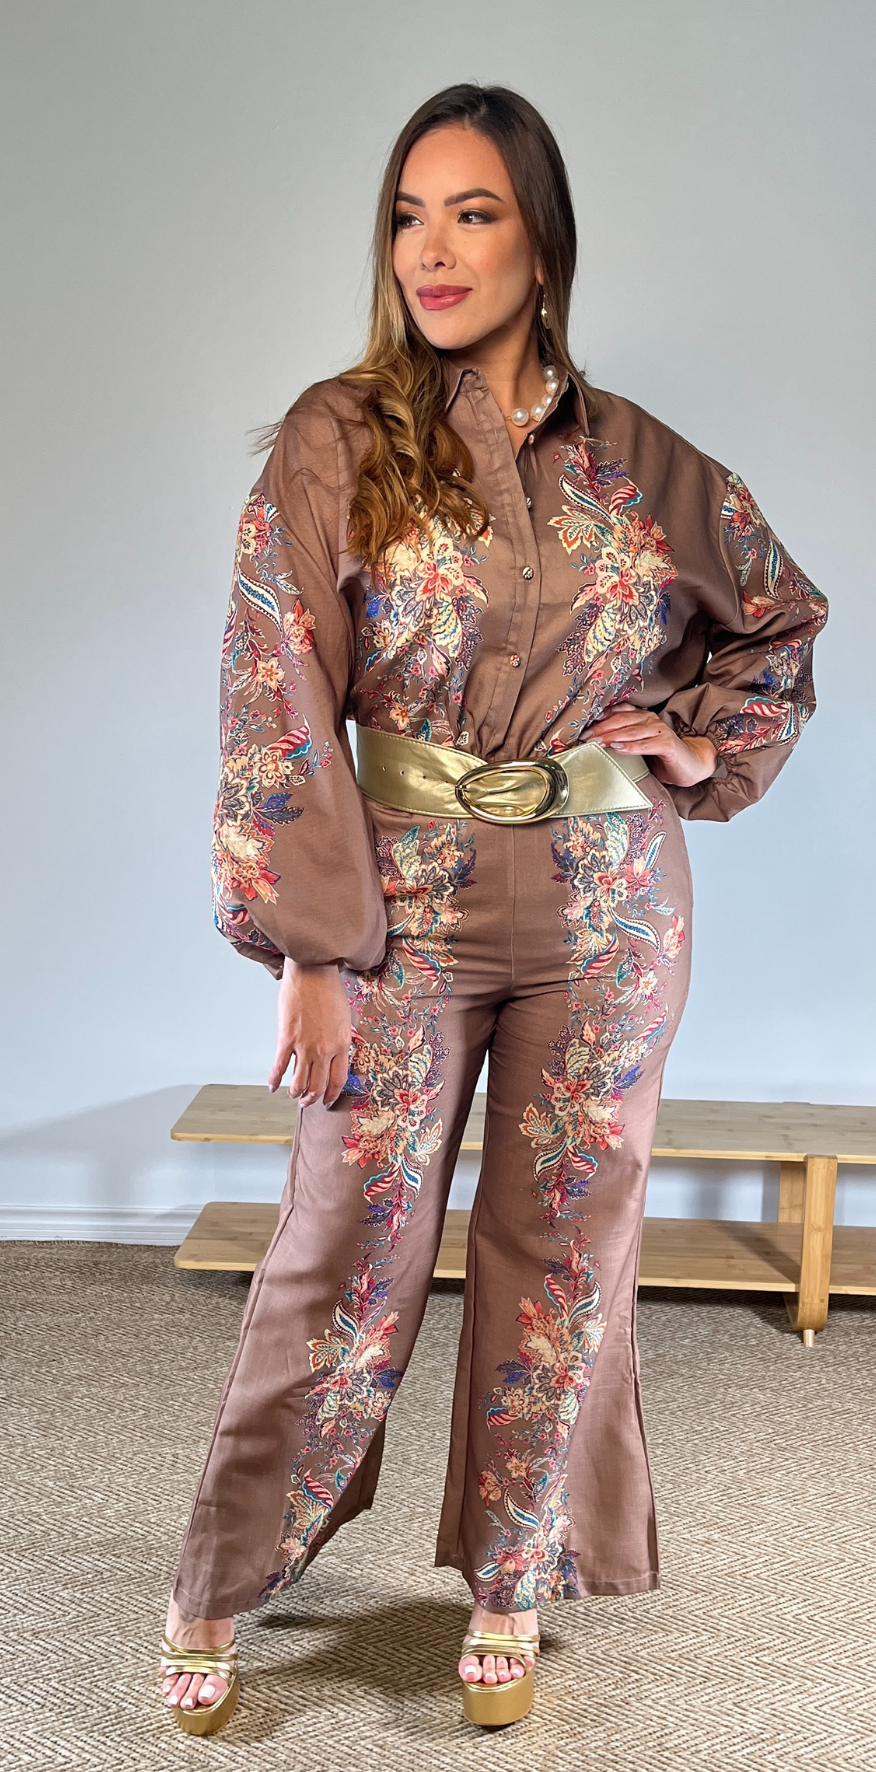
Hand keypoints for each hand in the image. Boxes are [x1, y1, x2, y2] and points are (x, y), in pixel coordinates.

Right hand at [269, 959, 351, 1107]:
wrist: (313, 972)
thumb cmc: (329, 991)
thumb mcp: (343, 1019)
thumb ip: (339, 1041)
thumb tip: (333, 1057)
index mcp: (341, 1044)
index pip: (338, 1080)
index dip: (331, 1094)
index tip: (327, 1100)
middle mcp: (324, 1050)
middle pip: (318, 1086)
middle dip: (312, 1099)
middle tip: (307, 1103)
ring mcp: (304, 1046)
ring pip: (299, 1082)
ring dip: (295, 1094)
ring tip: (293, 1095)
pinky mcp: (286, 1039)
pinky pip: (279, 1067)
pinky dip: (274, 1080)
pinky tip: (273, 1086)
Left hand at [586, 703, 716, 788]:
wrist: (690, 765)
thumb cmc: (661, 756)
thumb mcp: (638, 745)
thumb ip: (621, 739)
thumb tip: (594, 742)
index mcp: (642, 717)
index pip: (618, 712)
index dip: (599, 719)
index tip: (582, 728)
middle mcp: (650, 719)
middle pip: (621, 720)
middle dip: (601, 728)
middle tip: (585, 737)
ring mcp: (660, 730)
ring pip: (631, 731)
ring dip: (612, 736)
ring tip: (596, 743)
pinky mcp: (667, 744)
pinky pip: (646, 744)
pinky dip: (630, 747)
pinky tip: (617, 749)